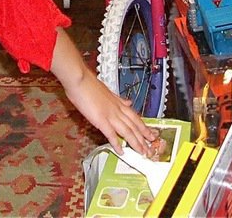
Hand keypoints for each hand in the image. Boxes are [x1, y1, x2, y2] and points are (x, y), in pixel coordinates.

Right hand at [50, 28, 157, 155]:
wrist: (80, 79)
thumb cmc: (89, 85)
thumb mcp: (108, 91)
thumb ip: (118, 99)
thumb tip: (128, 102)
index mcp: (119, 103)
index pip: (135, 117)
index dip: (144, 127)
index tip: (151, 134)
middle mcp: (117, 109)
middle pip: (134, 126)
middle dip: (144, 138)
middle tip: (151, 148)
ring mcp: (110, 115)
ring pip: (127, 131)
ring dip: (136, 143)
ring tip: (142, 152)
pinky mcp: (101, 120)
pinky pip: (111, 134)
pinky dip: (117, 143)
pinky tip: (121, 151)